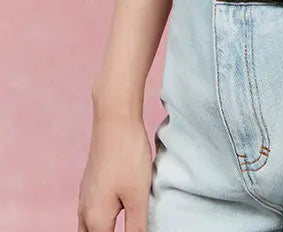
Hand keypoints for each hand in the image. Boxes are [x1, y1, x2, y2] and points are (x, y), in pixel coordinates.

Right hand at [77, 111, 151, 231]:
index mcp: (95, 219)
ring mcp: (85, 196)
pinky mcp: (91, 184)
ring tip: (122, 225)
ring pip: (88, 227)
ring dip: (103, 230)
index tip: (134, 229)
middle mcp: (84, 211)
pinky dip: (101, 220)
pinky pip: (91, 212)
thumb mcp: (138, 195)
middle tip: (127, 228)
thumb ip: (136, 226)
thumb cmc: (127, 156)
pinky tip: (117, 212)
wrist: (115, 121)